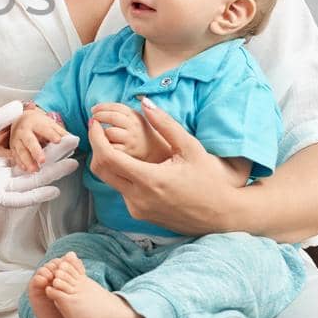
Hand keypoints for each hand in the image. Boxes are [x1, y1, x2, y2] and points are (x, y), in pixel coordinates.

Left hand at [0, 101, 78, 207]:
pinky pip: (15, 199)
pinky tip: (53, 190)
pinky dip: (34, 196)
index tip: (64, 140)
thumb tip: (20, 105)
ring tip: (72, 166)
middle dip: (54, 162)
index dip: (45, 150)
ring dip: (50, 176)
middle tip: (76, 152)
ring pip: (28, 184)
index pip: (25, 157)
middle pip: (31, 171)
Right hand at [8, 109, 66, 171]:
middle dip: (36, 151)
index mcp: (35, 123)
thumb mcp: (50, 124)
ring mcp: (16, 139)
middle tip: (43, 160)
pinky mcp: (12, 147)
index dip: (51, 134)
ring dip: (27, 160)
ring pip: (20, 150)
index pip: (44, 129)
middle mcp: (24, 131)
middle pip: (29, 141)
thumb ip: (61, 132)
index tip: (58, 141)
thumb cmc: (38, 124)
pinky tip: (25, 169)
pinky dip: (20, 163)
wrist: (21, 120)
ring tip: (35, 169)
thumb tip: (74, 140)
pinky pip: (15, 156)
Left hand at [86, 96, 245, 234]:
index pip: (108, 156)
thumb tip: (144, 102)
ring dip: (109, 162)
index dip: (95, 137)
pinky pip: (122, 191)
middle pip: (101, 170)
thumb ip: (165, 124)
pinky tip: (136, 165)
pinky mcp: (140, 215)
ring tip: (118, 144)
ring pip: (110, 181)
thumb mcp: (190, 147)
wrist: (222, 214)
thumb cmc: (210, 179)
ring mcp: (138, 209)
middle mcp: (138, 198)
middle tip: (99, 130)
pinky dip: (122, 176)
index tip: (94, 122)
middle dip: (96, 147)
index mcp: (150, 179)